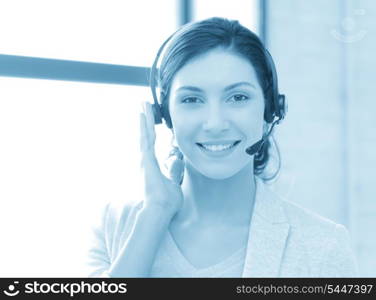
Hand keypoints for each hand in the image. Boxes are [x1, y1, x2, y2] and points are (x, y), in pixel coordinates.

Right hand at [139, 101, 183, 215]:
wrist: (160, 210)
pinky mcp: (147, 159)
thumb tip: (177, 162)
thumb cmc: (167, 201)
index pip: (151, 141)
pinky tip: (142, 114)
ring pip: (145, 133)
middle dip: (145, 119)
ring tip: (143, 105)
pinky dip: (144, 126)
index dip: (150, 129)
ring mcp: (145, 159)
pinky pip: (146, 138)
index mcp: (152, 164)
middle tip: (143, 105)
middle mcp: (146, 159)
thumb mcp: (174, 183)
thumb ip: (174, 172)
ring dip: (144, 118)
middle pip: (146, 134)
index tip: (148, 119)